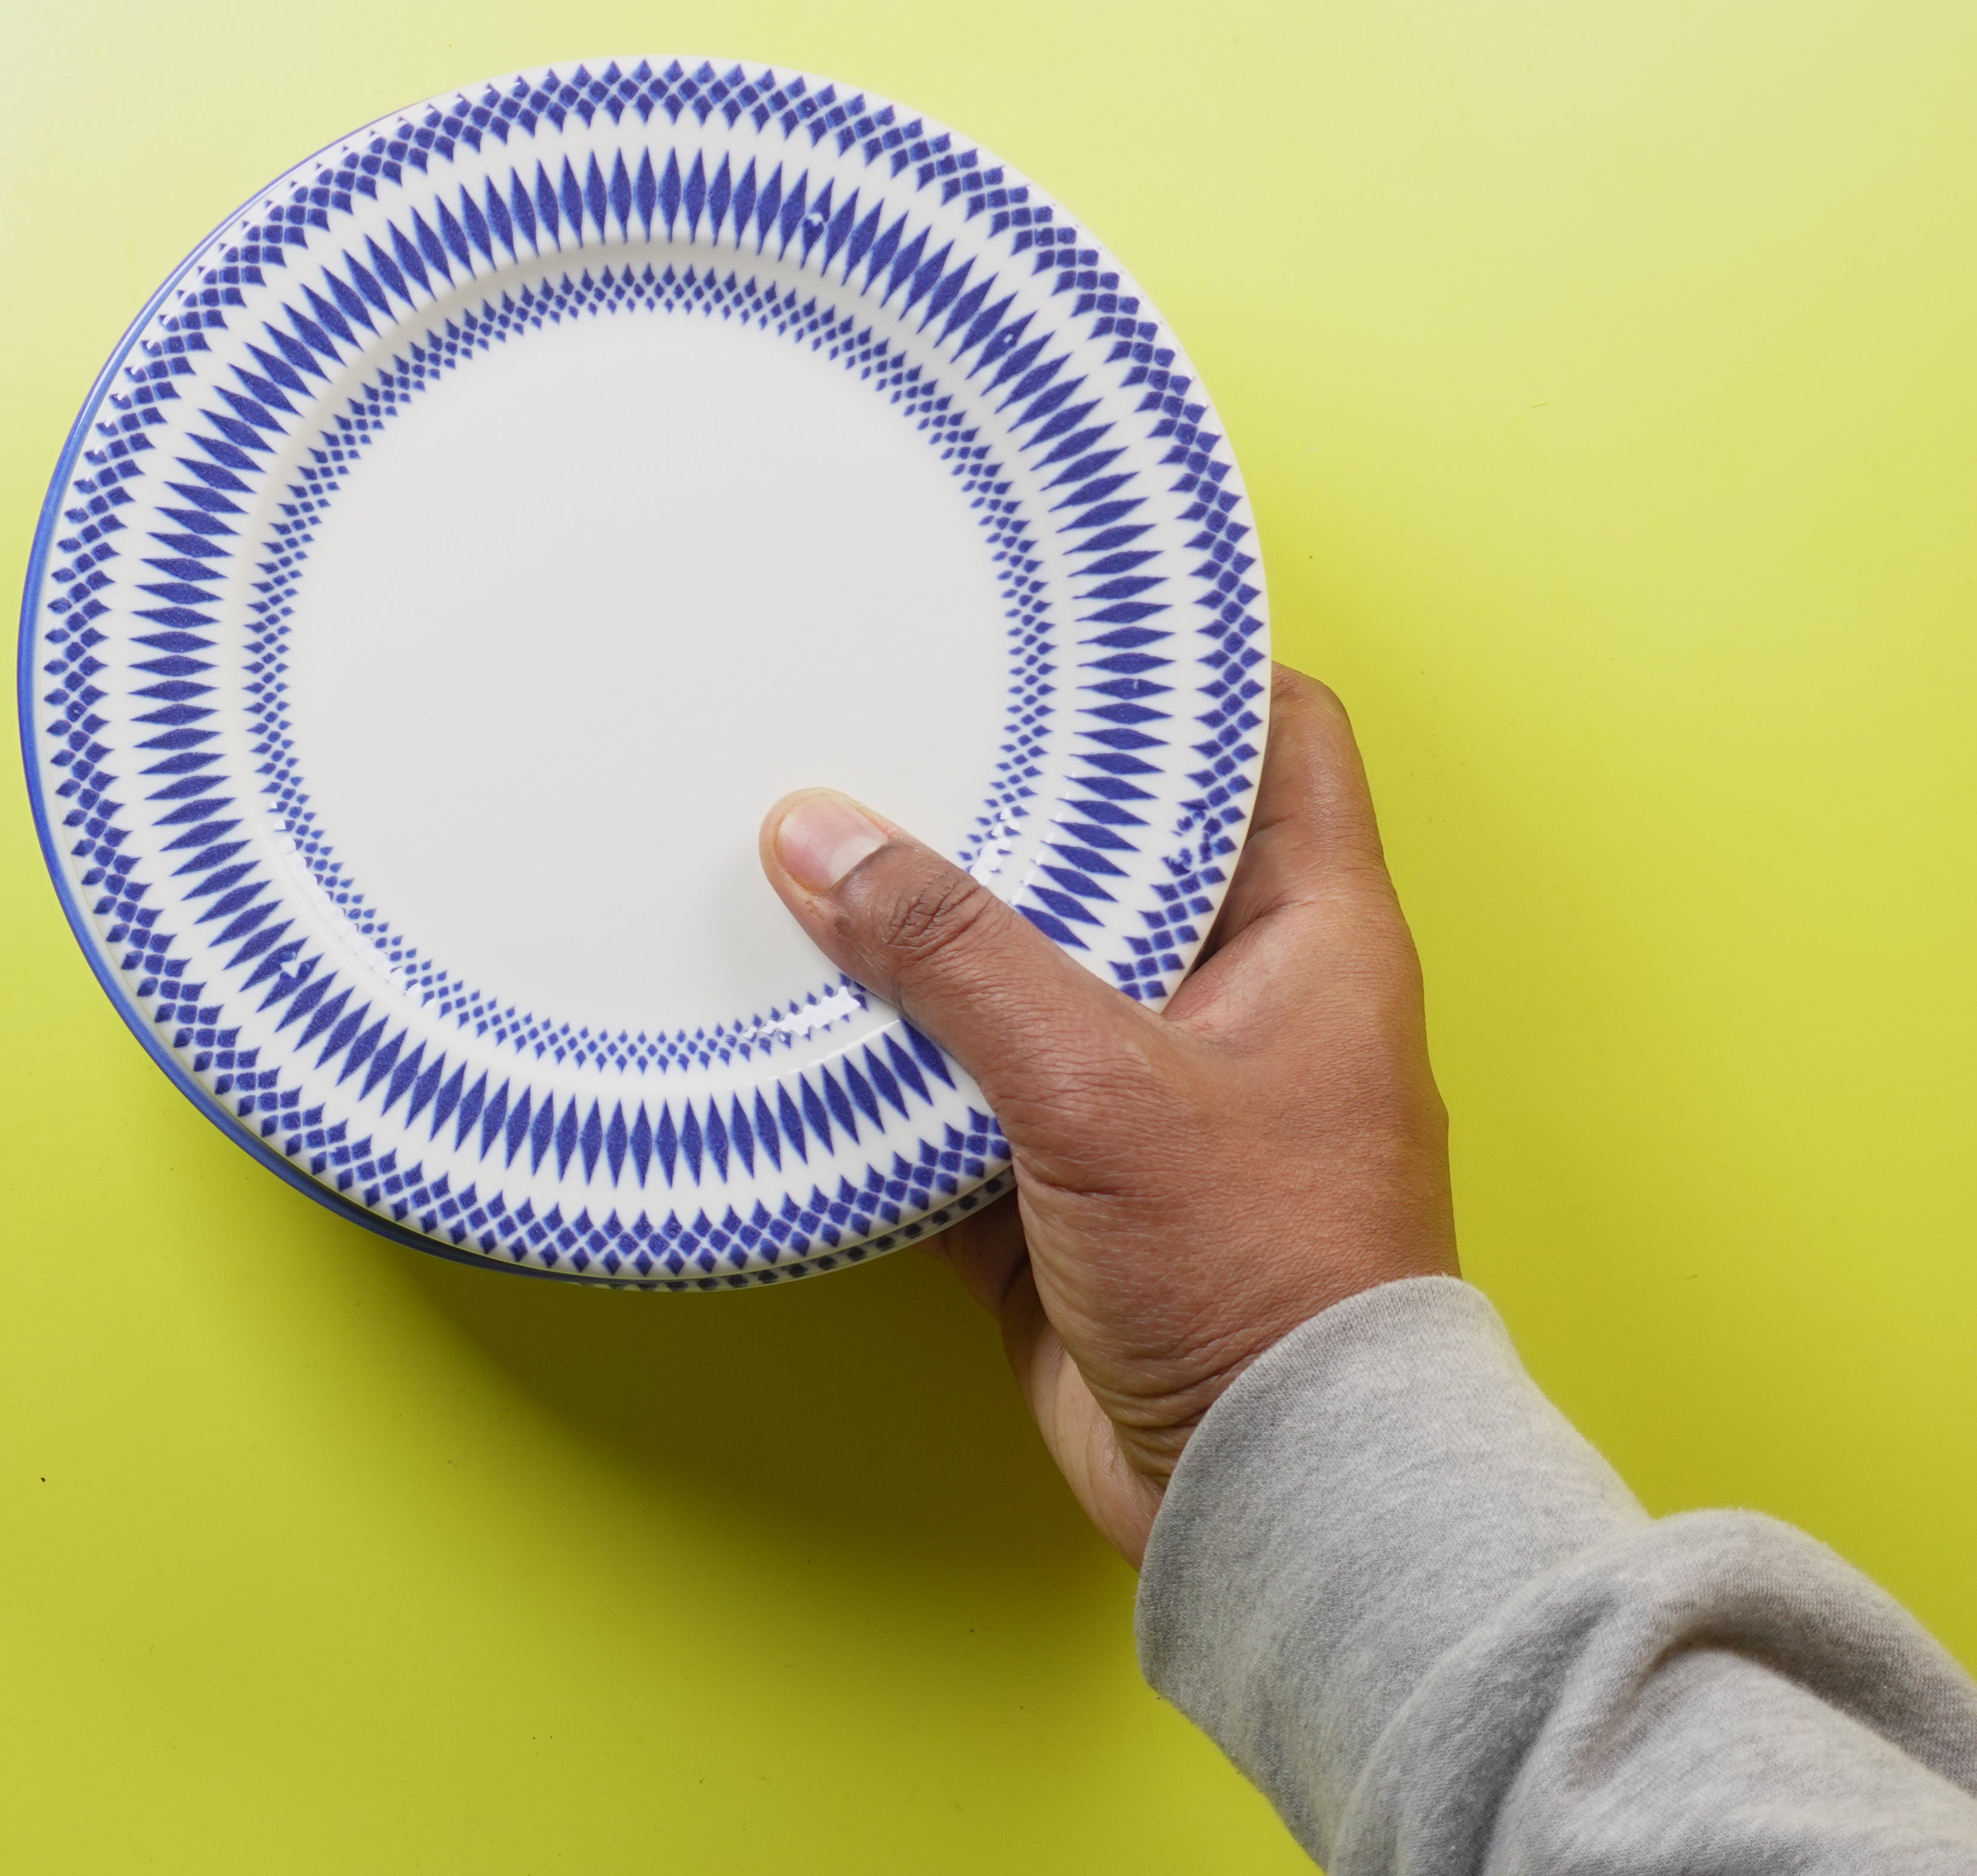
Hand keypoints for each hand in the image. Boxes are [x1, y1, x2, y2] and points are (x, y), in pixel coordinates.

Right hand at [758, 667, 1455, 1564]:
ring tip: (818, 855)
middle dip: (1012, 799)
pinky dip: (892, 1069)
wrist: (1271, 1495)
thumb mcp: (1099, 1084)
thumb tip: (818, 837)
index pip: (1278, 739)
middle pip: (1123, 849)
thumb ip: (953, 957)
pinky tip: (804, 1025)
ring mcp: (1151, 1094)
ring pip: (1029, 972)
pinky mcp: (1071, 1186)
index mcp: (1311, 935)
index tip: (1079, 619)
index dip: (1193, 668)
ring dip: (933, 941)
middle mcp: (1238, 999)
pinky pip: (965, 1093)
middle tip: (897, 724)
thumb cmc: (1264, 1282)